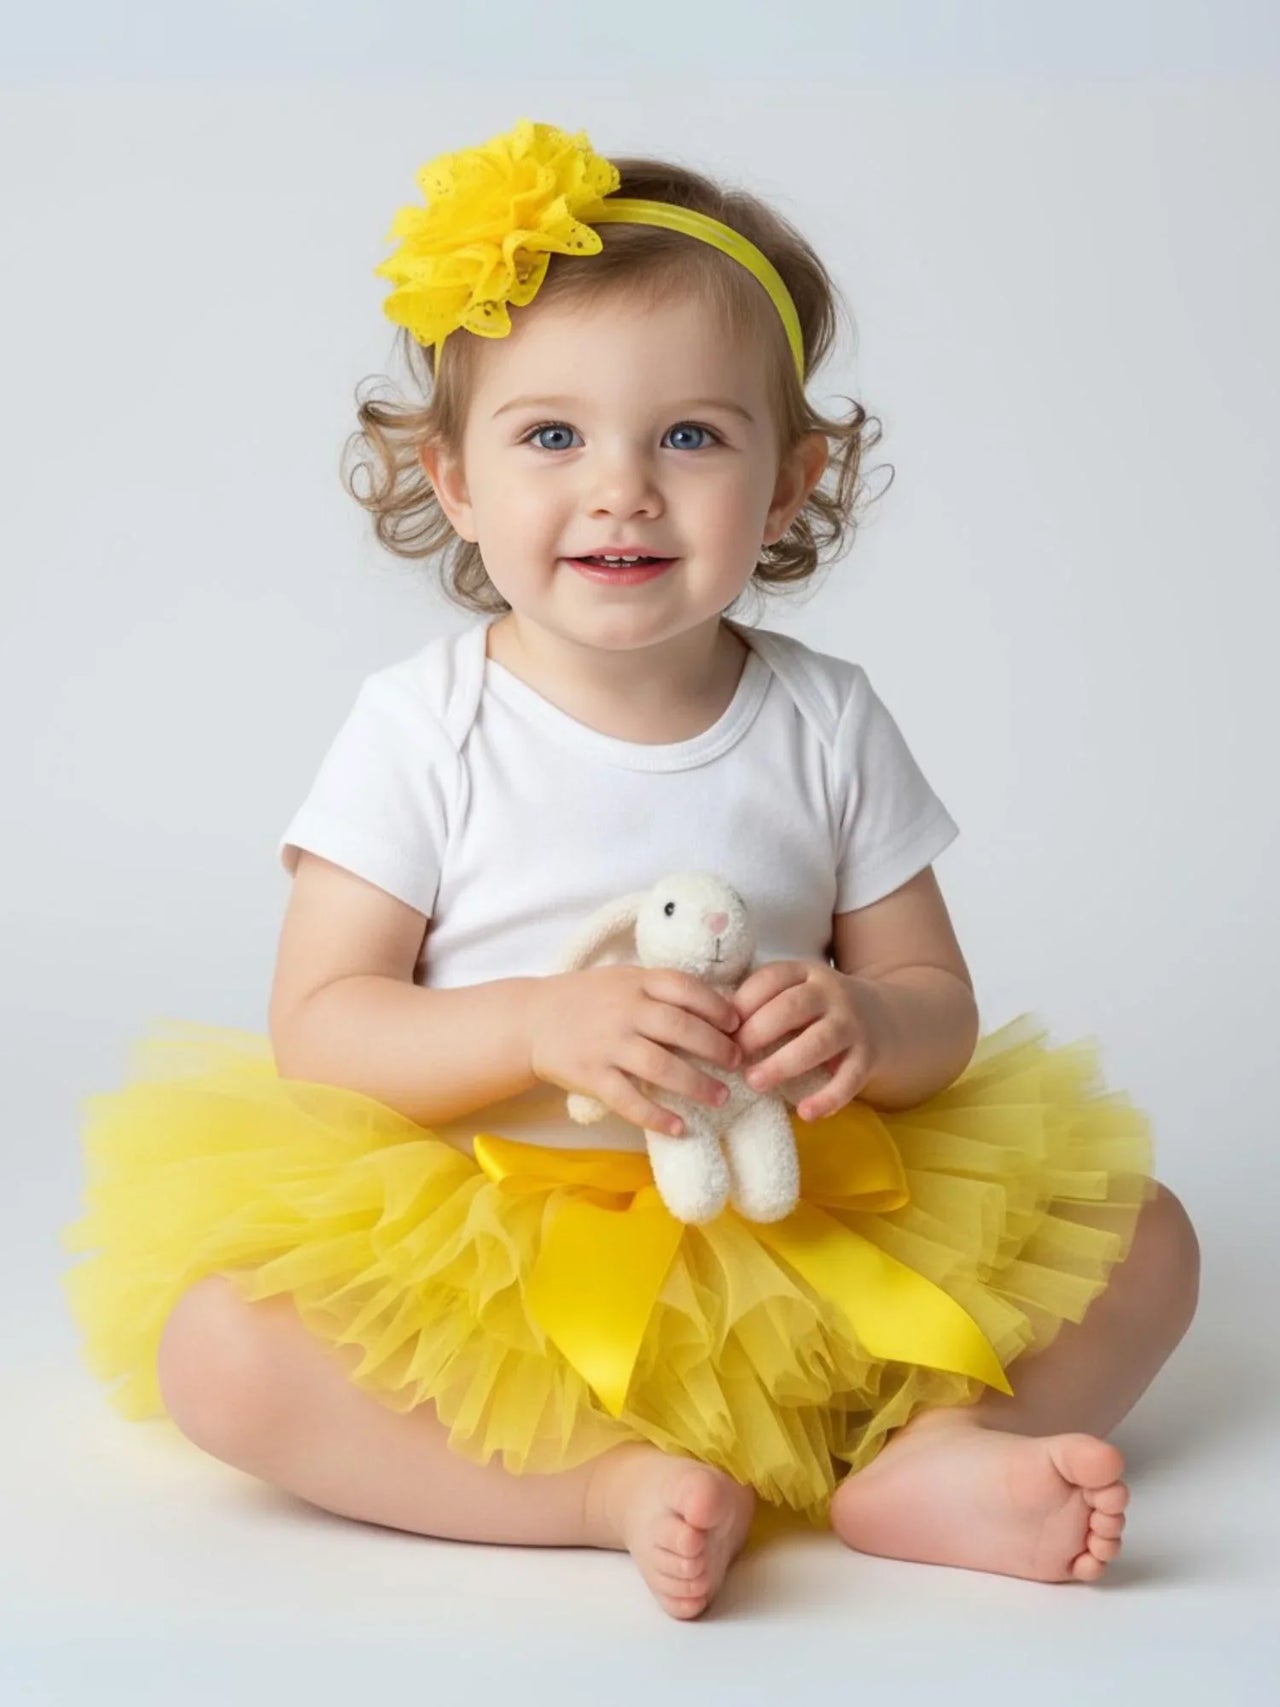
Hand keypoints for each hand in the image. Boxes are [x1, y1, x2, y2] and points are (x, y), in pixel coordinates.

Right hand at [529, 966, 743, 1136]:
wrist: (531, 1020)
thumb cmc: (587, 999)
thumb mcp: (623, 980)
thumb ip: (659, 990)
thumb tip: (715, 1008)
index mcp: (635, 982)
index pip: (685, 988)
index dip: (717, 1007)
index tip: (738, 1024)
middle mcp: (624, 1011)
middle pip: (680, 1028)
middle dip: (716, 1048)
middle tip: (738, 1064)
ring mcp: (607, 1044)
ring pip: (661, 1066)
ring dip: (696, 1084)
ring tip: (720, 1097)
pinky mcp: (592, 1076)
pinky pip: (628, 1099)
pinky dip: (656, 1116)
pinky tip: (679, 1127)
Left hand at [731, 962, 883, 1121]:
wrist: (886, 1018)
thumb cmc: (819, 1010)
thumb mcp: (796, 992)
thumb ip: (762, 1003)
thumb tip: (712, 1029)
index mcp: (806, 973)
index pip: (771, 979)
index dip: (742, 1004)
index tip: (720, 1029)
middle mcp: (831, 994)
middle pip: (792, 1008)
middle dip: (757, 1032)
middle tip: (732, 1058)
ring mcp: (852, 1024)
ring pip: (818, 1042)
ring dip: (783, 1063)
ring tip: (754, 1082)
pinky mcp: (868, 1056)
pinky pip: (849, 1078)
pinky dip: (828, 1098)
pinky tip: (805, 1114)